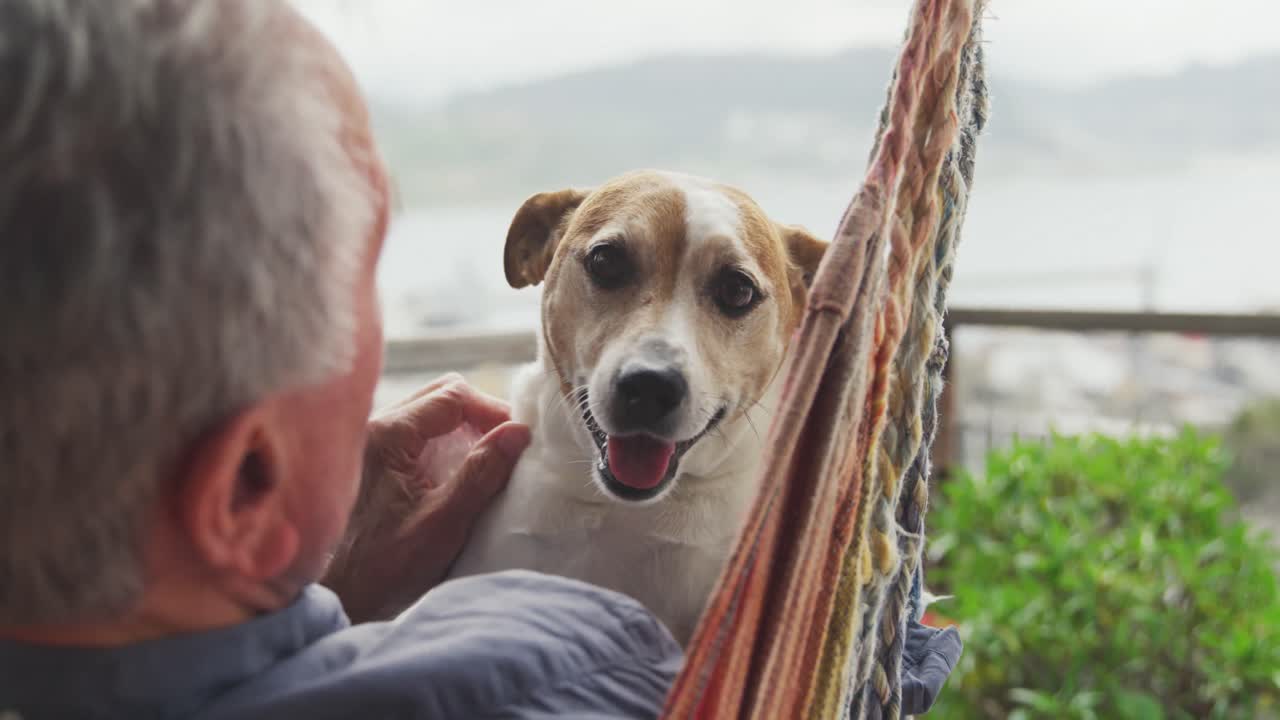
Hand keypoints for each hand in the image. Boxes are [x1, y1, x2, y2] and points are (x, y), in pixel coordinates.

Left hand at [323, 373, 530, 621]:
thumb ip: (481, 473)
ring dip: (464, 428)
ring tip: (489, 458)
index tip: (520, 438)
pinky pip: (418, 433)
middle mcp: (374, 428)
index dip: (493, 411)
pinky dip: (446, 441)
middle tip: (508, 444)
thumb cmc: (384, 567)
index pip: (453, 396)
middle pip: (440, 395)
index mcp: (388, 435)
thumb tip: (518, 432)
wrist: (340, 597)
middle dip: (480, 414)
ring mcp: (371, 442)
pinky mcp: (374, 460)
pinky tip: (461, 470)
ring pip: (429, 411)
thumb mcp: (443, 522)